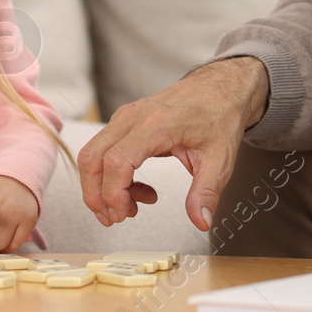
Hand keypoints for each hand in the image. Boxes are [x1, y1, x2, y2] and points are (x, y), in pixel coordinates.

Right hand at [78, 56, 269, 231]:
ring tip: (128, 208)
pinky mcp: (125, 121)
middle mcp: (134, 117)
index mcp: (156, 125)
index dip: (113, 193)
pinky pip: (104, 150)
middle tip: (113, 219)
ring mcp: (126, 117)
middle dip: (95, 195)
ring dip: (100, 186)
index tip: (124, 214)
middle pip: (92, 157)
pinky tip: (136, 189)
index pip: (117, 161)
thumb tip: (201, 221)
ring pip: (92, 154)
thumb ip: (206, 193)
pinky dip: (110, 175)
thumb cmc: (218, 118)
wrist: (219, 90)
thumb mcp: (219, 160)